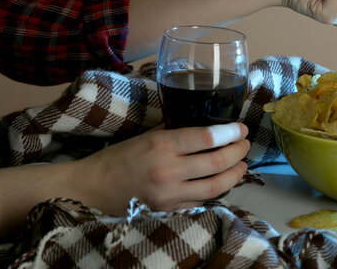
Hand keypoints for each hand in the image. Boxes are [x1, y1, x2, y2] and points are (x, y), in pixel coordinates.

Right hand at [76, 123, 249, 213]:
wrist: (91, 189)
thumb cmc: (117, 157)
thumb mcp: (146, 135)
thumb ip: (175, 131)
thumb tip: (205, 125)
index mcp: (161, 145)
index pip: (208, 138)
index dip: (231, 132)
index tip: (241, 128)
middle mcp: (169, 171)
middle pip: (218, 162)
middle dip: (239, 151)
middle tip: (245, 144)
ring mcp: (171, 194)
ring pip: (217, 186)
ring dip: (235, 173)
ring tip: (241, 163)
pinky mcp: (171, 210)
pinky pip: (203, 199)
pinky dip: (218, 189)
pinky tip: (223, 180)